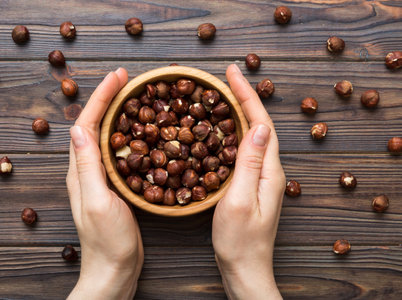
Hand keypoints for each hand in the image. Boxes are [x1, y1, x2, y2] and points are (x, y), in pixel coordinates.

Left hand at [66, 68, 142, 299]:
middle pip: (94, 124)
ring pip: (106, 135)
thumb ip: (88, 167)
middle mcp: (87, 170)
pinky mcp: (114, 185)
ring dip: (116, 112)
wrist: (114, 269)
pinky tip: (140, 131)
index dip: (102, 98)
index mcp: (81, 170)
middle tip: (125, 79)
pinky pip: (117, 151)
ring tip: (132, 96)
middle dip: (108, 98)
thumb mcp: (99, 202)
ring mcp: (100, 178)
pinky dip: (126, 133)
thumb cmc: (108, 241)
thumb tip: (78, 128)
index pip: (87, 124)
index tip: (118, 76)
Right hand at [212, 64, 285, 299]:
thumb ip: (249, 163)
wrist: (244, 269)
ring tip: (226, 93)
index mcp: (269, 171)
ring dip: (241, 111)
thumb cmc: (239, 241)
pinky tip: (225, 128)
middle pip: (259, 124)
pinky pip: (246, 149)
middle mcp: (269, 170)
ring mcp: (262, 178)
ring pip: (253, 135)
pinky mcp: (252, 184)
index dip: (247, 96)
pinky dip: (235, 131)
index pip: (260, 123)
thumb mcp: (240, 200)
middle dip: (245, 97)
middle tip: (227, 76)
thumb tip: (258, 127)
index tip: (232, 73)